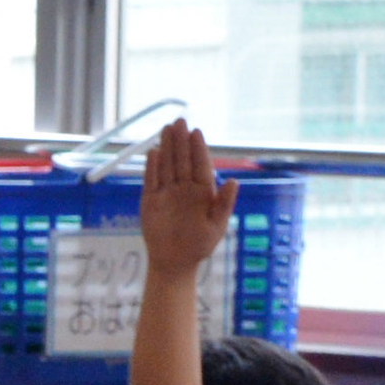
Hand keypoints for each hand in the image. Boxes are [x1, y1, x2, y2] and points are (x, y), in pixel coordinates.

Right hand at [136, 120, 233, 278]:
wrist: (175, 263)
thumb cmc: (199, 245)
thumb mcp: (217, 226)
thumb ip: (224, 203)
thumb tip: (233, 181)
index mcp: (202, 191)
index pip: (200, 164)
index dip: (198, 148)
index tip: (196, 132)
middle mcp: (184, 188)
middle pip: (182, 160)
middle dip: (181, 140)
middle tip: (180, 121)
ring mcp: (167, 193)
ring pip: (167, 165)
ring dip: (167, 147)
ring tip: (166, 129)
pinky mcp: (150, 201)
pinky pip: (151, 181)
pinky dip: (152, 168)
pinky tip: (154, 153)